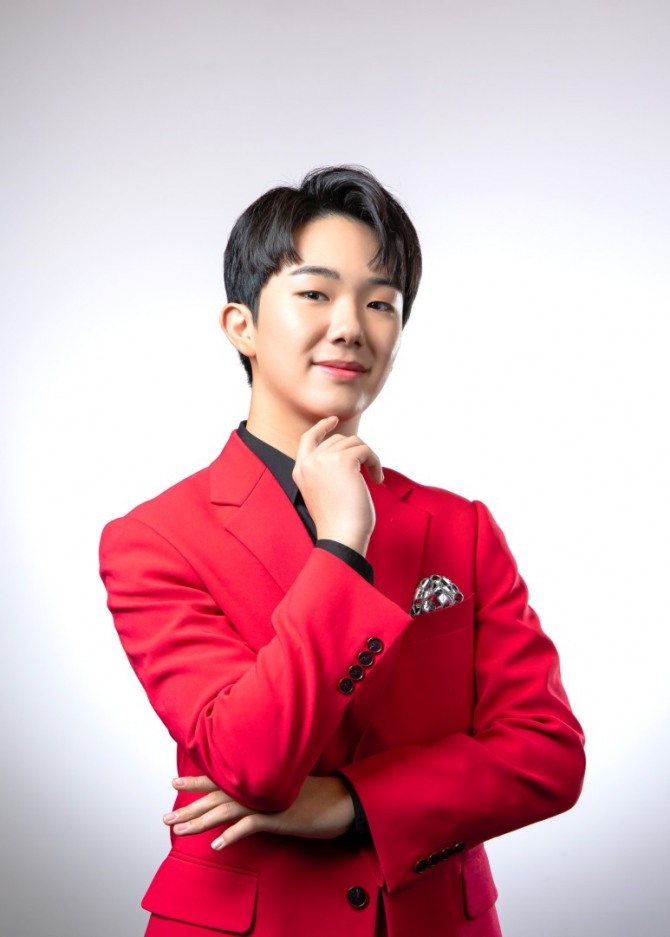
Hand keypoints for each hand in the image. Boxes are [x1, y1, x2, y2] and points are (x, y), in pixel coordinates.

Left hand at [163, 774, 354, 849]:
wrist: (340, 800)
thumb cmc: (312, 796)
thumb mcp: (282, 790)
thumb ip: (261, 791)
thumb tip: (241, 797)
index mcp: (258, 779)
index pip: (221, 777)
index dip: (197, 780)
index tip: (174, 782)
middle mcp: (258, 786)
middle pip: (216, 796)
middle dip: (189, 807)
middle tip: (167, 818)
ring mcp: (266, 801)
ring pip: (226, 810)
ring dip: (201, 821)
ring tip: (181, 831)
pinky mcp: (278, 817)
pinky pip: (249, 826)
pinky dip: (231, 834)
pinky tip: (216, 844)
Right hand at [293, 416, 382, 554]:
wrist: (341, 536)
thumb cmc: (337, 522)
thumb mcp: (323, 492)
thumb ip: (326, 471)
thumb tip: (349, 453)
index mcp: (300, 471)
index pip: (308, 438)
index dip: (321, 427)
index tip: (334, 420)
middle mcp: (309, 462)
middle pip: (338, 439)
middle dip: (357, 452)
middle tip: (369, 471)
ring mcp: (324, 459)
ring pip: (355, 443)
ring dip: (369, 458)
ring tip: (374, 478)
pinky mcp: (344, 460)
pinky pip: (366, 450)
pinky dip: (375, 462)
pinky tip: (377, 480)